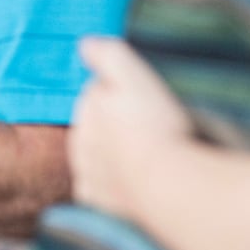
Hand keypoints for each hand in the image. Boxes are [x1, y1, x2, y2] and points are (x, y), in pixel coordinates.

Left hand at [70, 36, 196, 219]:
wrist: (169, 191)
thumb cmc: (156, 129)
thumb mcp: (134, 75)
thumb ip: (107, 54)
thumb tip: (85, 43)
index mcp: (86, 109)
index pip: (99, 92)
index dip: (125, 94)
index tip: (147, 102)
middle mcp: (79, 143)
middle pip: (98, 127)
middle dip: (118, 126)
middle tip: (153, 130)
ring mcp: (88, 176)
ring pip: (99, 160)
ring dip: (117, 158)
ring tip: (150, 158)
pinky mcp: (98, 205)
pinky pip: (102, 192)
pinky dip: (116, 187)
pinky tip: (137, 184)